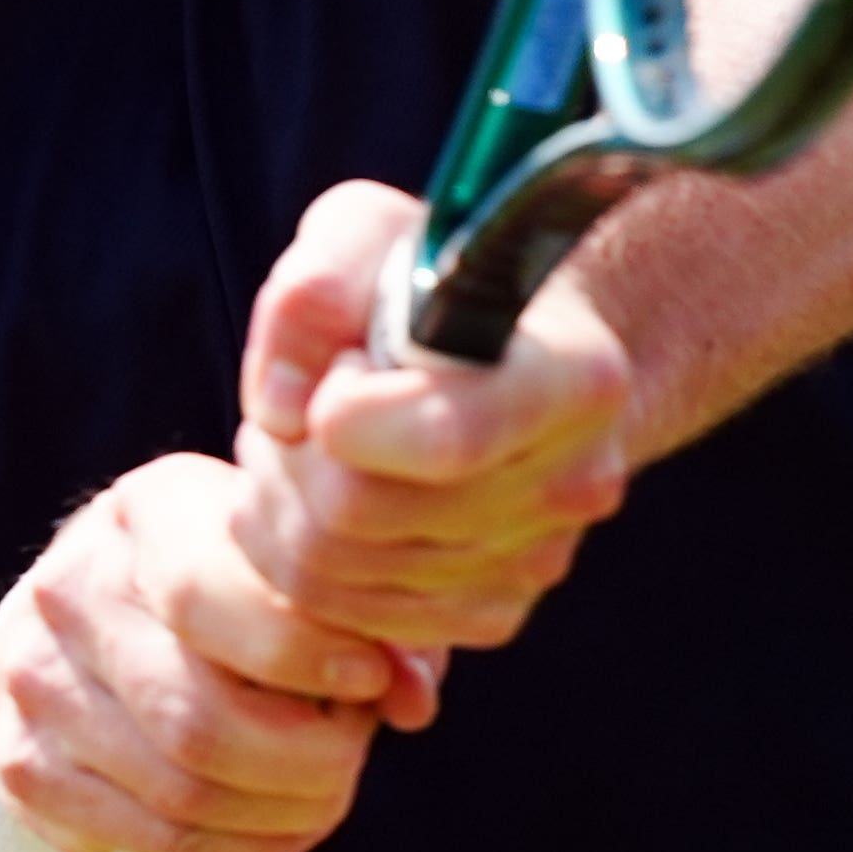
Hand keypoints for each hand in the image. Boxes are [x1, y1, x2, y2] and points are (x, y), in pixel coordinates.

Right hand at [0, 451, 404, 851]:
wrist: (91, 639)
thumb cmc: (236, 593)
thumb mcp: (299, 575)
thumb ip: (371, 624)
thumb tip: (411, 698)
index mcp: (148, 512)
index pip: (208, 597)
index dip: (305, 654)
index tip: (373, 682)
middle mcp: (70, 590)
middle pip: (199, 718)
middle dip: (308, 760)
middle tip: (354, 758)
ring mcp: (35, 684)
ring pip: (182, 790)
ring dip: (283, 813)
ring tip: (328, 794)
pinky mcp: (26, 768)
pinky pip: (154, 836)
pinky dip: (239, 847)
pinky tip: (279, 827)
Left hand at [226, 180, 637, 718]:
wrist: (507, 353)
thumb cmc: (432, 282)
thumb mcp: (368, 232)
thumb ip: (315, 291)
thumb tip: (280, 406)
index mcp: (574, 376)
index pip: (443, 438)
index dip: (343, 415)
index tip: (333, 374)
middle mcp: (574, 482)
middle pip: (359, 515)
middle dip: (285, 459)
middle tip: (288, 414)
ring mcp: (539, 560)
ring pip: (336, 577)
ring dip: (278, 510)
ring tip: (294, 449)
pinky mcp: (496, 612)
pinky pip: (352, 619)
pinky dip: (305, 565)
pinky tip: (318, 501)